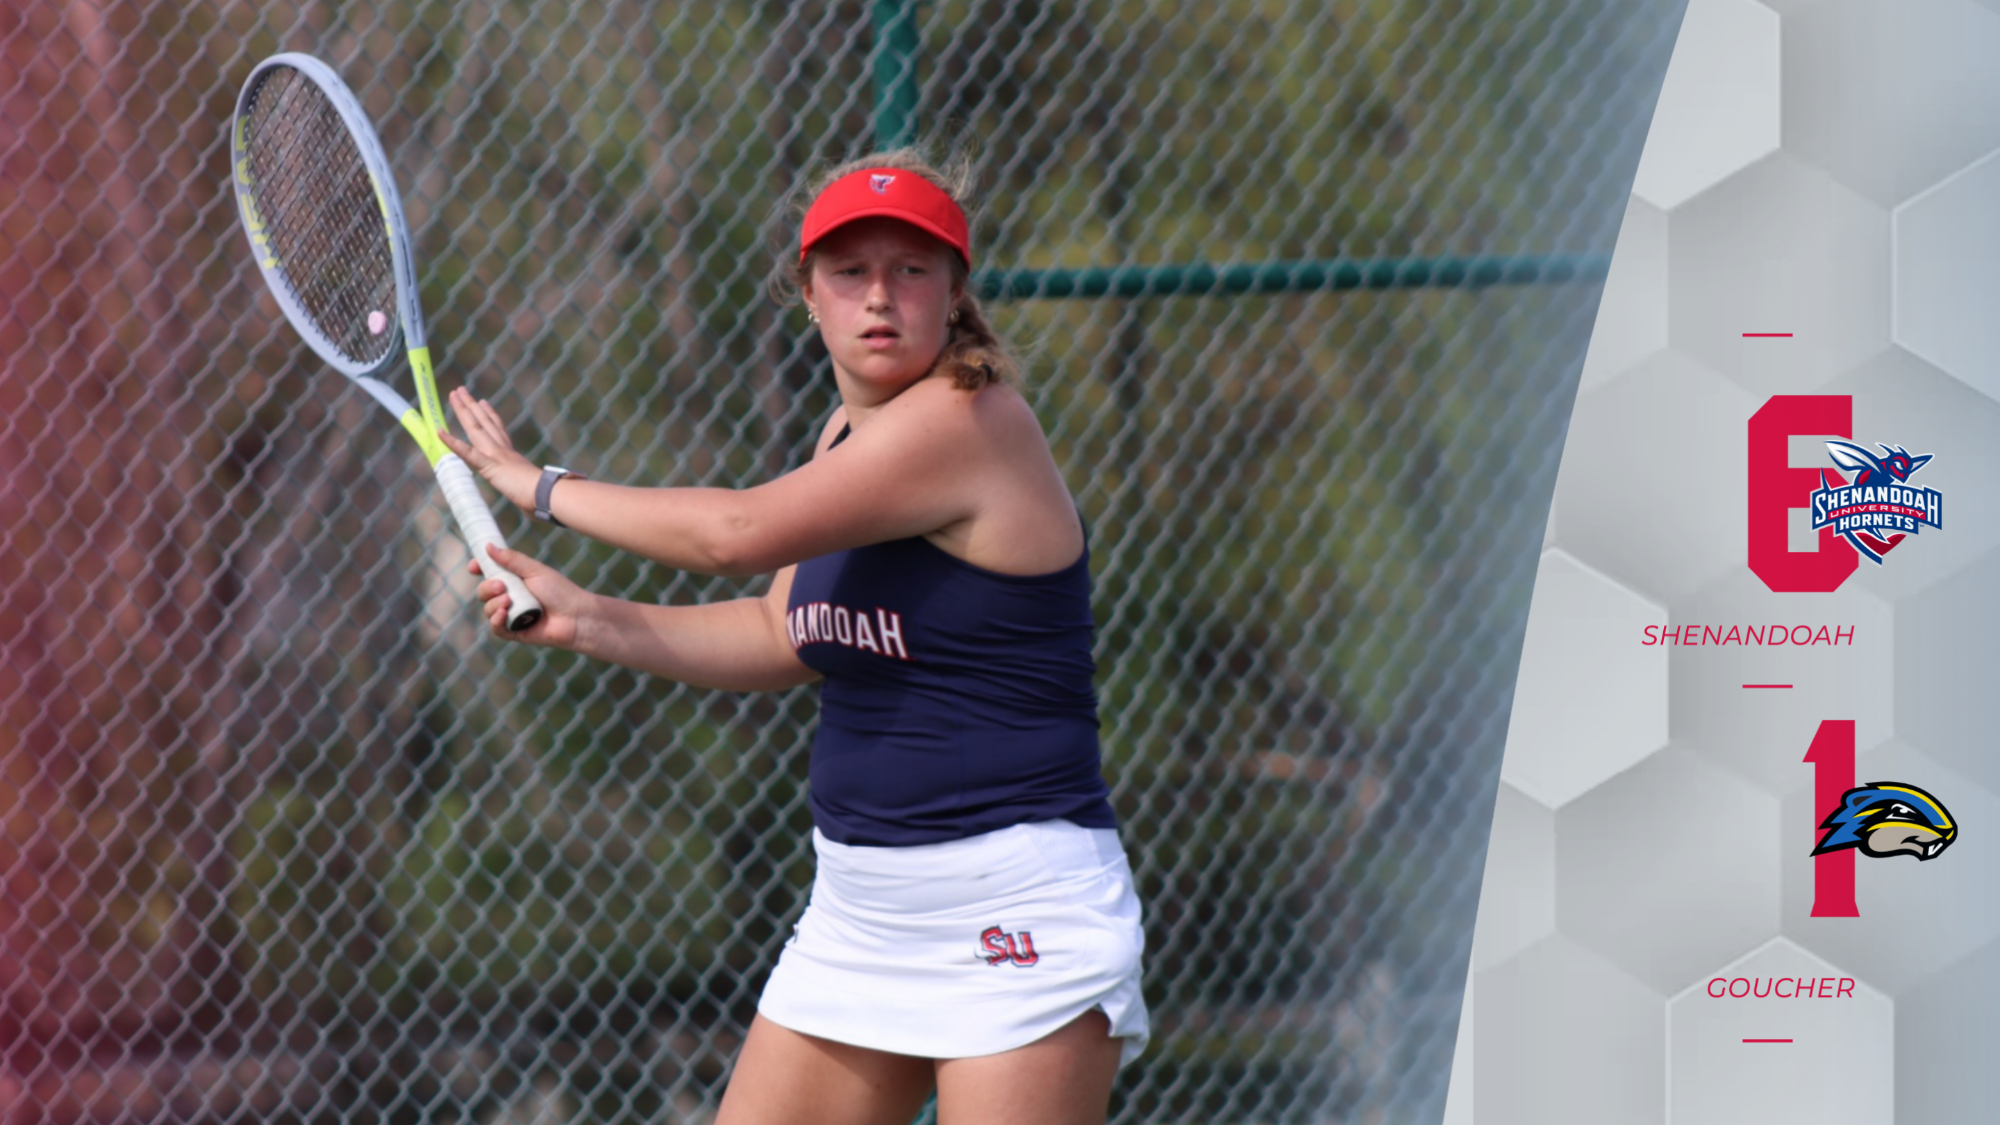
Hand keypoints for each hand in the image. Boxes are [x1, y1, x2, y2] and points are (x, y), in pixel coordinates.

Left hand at [442, 386, 539, 511]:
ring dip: (463, 410)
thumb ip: (529, 489)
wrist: (546, 495)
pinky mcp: (489, 465)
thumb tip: (533, 504)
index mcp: (512, 455)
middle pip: (485, 422)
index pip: (499, 430)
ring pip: (476, 428)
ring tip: (454, 395)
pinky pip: (467, 452)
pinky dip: (453, 442)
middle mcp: (503, 450)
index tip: (482, 402)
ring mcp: (495, 455)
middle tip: (461, 390)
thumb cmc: (545, 497)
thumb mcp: (534, 489)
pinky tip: (440, 432)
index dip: (490, 415)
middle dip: (472, 405)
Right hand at [470, 544, 588, 647]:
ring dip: (493, 604)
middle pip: (484, 592)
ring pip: (488, 609)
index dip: (480, 569)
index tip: (473, 566)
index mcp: (515, 580)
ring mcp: (512, 615)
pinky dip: (496, 620)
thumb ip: (511, 559)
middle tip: (501, 586)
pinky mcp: (514, 632)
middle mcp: (511, 597)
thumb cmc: (560, 591)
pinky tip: (504, 614)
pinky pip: (496, 628)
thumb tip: (488, 546)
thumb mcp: (534, 570)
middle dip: (487, 588)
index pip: (490, 573)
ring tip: (508, 601)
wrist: (576, 616)